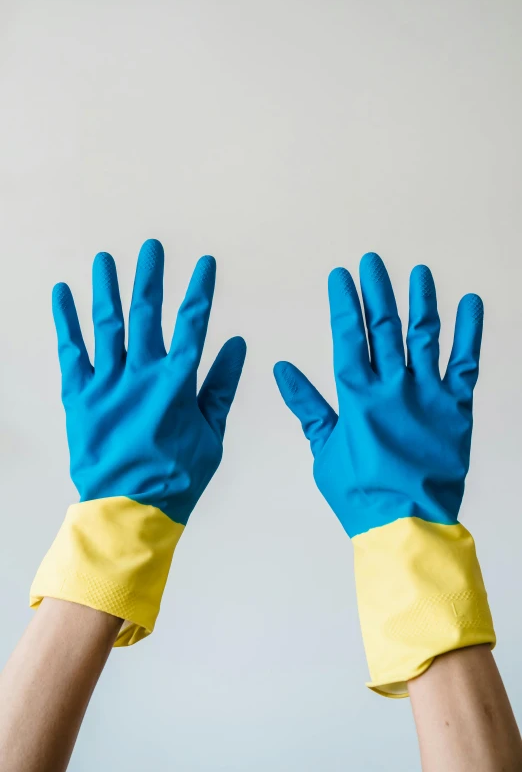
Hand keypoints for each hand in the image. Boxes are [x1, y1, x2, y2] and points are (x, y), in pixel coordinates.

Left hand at [31, 239, 245, 644]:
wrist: (130, 509)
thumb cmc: (176, 477)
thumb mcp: (212, 434)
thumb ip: (222, 386)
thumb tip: (238, 346)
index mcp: (177, 381)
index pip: (193, 323)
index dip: (200, 290)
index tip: (205, 264)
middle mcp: (141, 373)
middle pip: (146, 312)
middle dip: (150, 276)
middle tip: (151, 247)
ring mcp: (107, 382)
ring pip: (107, 323)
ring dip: (106, 288)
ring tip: (105, 259)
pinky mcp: (79, 395)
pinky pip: (71, 350)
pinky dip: (66, 320)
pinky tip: (63, 293)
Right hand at [274, 253, 494, 695]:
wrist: (405, 523)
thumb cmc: (360, 492)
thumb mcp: (323, 449)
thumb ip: (306, 406)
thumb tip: (282, 371)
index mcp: (358, 395)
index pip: (348, 335)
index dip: (345, 302)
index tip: (342, 276)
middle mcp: (393, 386)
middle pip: (385, 326)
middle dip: (378, 291)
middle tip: (374, 262)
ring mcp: (428, 394)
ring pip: (425, 335)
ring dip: (421, 301)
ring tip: (419, 273)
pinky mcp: (457, 408)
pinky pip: (466, 363)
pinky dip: (469, 332)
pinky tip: (470, 304)